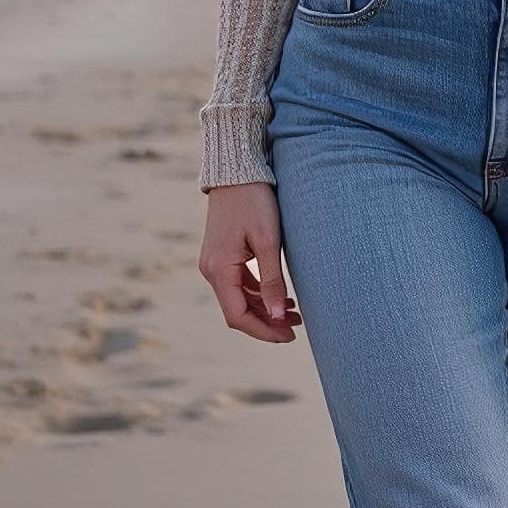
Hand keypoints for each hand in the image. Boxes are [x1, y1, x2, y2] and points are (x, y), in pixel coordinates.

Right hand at [199, 181, 303, 342]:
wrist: (237, 171)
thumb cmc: (254, 201)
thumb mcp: (268, 241)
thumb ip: (272, 281)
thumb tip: (279, 316)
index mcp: (219, 270)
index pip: (238, 316)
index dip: (264, 331)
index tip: (289, 336)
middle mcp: (211, 270)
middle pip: (237, 311)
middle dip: (267, 323)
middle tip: (296, 328)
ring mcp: (214, 263)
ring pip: (239, 299)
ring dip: (264, 309)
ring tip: (294, 314)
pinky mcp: (222, 256)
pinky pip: (239, 284)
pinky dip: (258, 294)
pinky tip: (281, 296)